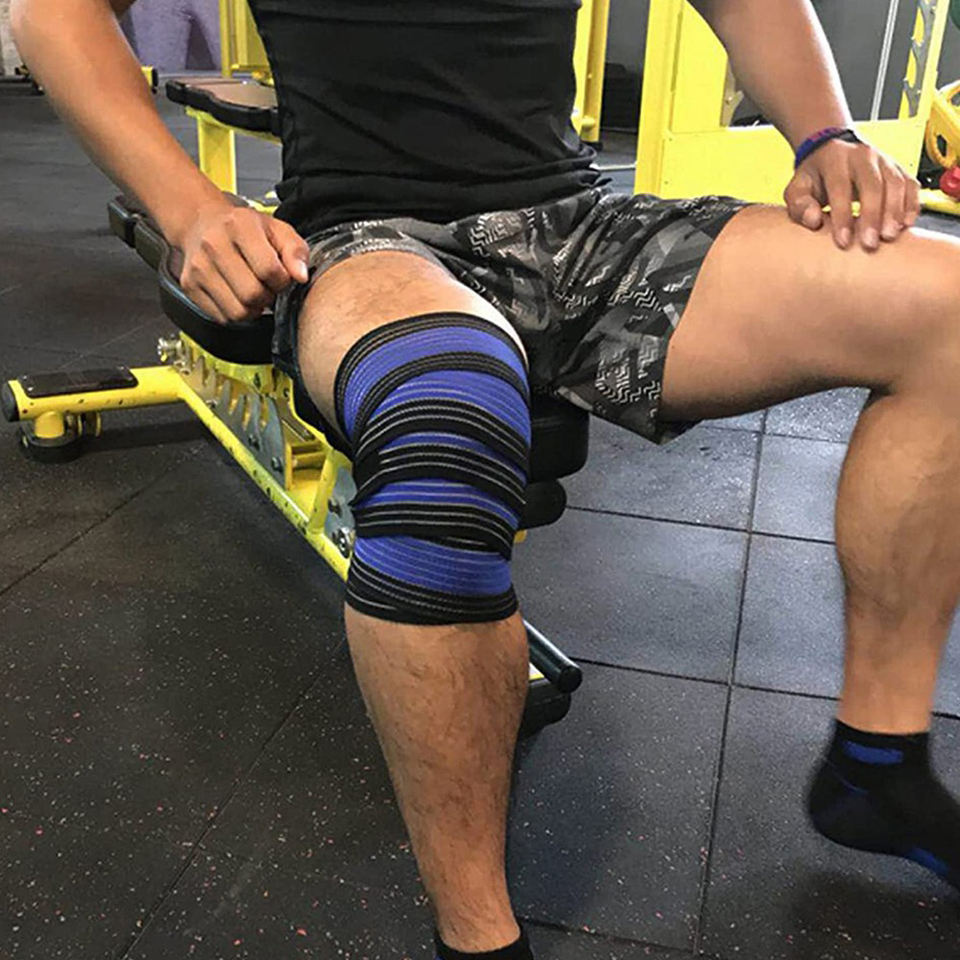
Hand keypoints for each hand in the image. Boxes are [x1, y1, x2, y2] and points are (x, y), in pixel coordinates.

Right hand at [179, 199, 309, 323]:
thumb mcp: (277, 230)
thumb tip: (301, 276)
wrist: (202, 223)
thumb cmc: (245, 229)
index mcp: (239, 226)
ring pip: (237, 311)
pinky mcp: (190, 286)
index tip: (281, 277)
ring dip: (253, 309)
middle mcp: (213, 245)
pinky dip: (236, 313)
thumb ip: (295, 251)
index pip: (269, 270)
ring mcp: (198, 267)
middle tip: (268, 286)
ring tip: (254, 291)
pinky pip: (222, 317)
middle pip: (252, 294)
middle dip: (268, 297)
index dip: (282, 280)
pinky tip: (238, 296)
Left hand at [784, 138, 919, 251]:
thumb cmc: (813, 177)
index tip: (843, 242)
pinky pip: (910, 185)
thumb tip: (813, 220)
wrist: (831, 152)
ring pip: (896, 183)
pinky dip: (911, 204)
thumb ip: (799, 204)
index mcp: (835, 158)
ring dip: (895, 212)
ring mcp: (884, 160)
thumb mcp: (797, 188)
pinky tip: (906, 224)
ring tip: (889, 237)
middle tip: (870, 243)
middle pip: (873, 184)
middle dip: (872, 216)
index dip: (842, 215)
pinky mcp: (898, 169)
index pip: (840, 186)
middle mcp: (863, 155)